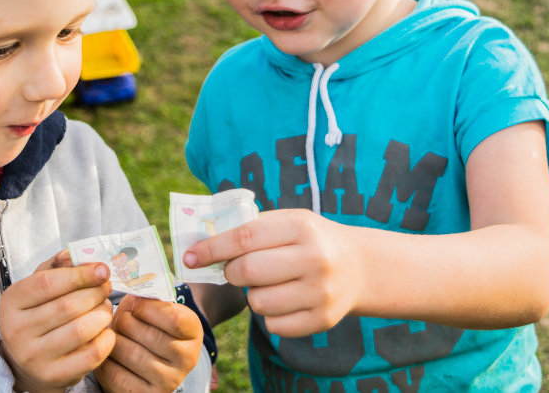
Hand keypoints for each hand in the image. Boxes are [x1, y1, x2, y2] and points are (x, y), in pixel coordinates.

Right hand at [0, 250, 115, 391]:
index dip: (80, 274)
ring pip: (81, 329)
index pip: (48, 283)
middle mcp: (16, 331)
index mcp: (11, 302)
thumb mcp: (40, 286)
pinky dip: (106, 338)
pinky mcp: (53, 376)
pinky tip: (106, 330)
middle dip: (96, 293)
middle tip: (106, 288)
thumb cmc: (40, 312)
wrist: (29, 361)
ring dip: (102, 314)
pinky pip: (91, 354)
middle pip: (68, 306)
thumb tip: (79, 255)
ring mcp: (33, 357)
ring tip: (105, 308)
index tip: (103, 269)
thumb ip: (58, 266)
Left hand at [95, 294, 203, 391]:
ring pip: (130, 353)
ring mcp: (169, 381)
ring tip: (112, 333)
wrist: (152, 360)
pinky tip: (108, 352)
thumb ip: (148, 296)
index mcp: (194, 332)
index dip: (147, 307)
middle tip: (118, 318)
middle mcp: (187, 360)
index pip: (173, 318)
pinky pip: (115, 375)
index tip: (135, 303)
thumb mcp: (158, 307)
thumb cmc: (150, 324)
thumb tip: (129, 284)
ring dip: (113, 339)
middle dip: (125, 321)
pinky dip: (105, 360)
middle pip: (148, 335)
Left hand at [183, 209, 357, 337]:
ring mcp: (320, 292)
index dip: (212, 249)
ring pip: (258, 303)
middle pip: (248, 272)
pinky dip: (270, 316)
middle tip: (233, 271)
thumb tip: (202, 242)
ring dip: (251, 296)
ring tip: (266, 284)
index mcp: (301, 227)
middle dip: (230, 272)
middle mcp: (314, 258)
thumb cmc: (310, 239)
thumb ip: (251, 227)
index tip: (189, 257)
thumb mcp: (289, 220)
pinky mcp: (323, 320)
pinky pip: (274, 326)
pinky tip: (282, 301)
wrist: (358, 267)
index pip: (244, 237)